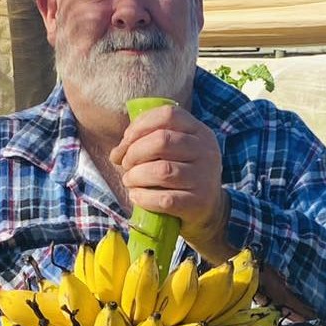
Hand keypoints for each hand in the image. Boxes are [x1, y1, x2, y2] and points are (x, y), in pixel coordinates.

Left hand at [109, 105, 227, 250]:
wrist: (209, 209)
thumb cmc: (182, 175)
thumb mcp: (174, 152)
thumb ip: (147, 143)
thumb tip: (116, 153)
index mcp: (199, 132)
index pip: (168, 115)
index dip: (141, 125)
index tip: (126, 141)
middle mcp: (206, 151)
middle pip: (162, 141)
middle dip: (135, 152)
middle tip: (126, 164)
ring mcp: (204, 178)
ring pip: (162, 171)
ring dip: (136, 176)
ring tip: (129, 180)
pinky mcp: (198, 202)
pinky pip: (164, 199)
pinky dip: (143, 197)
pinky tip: (136, 196)